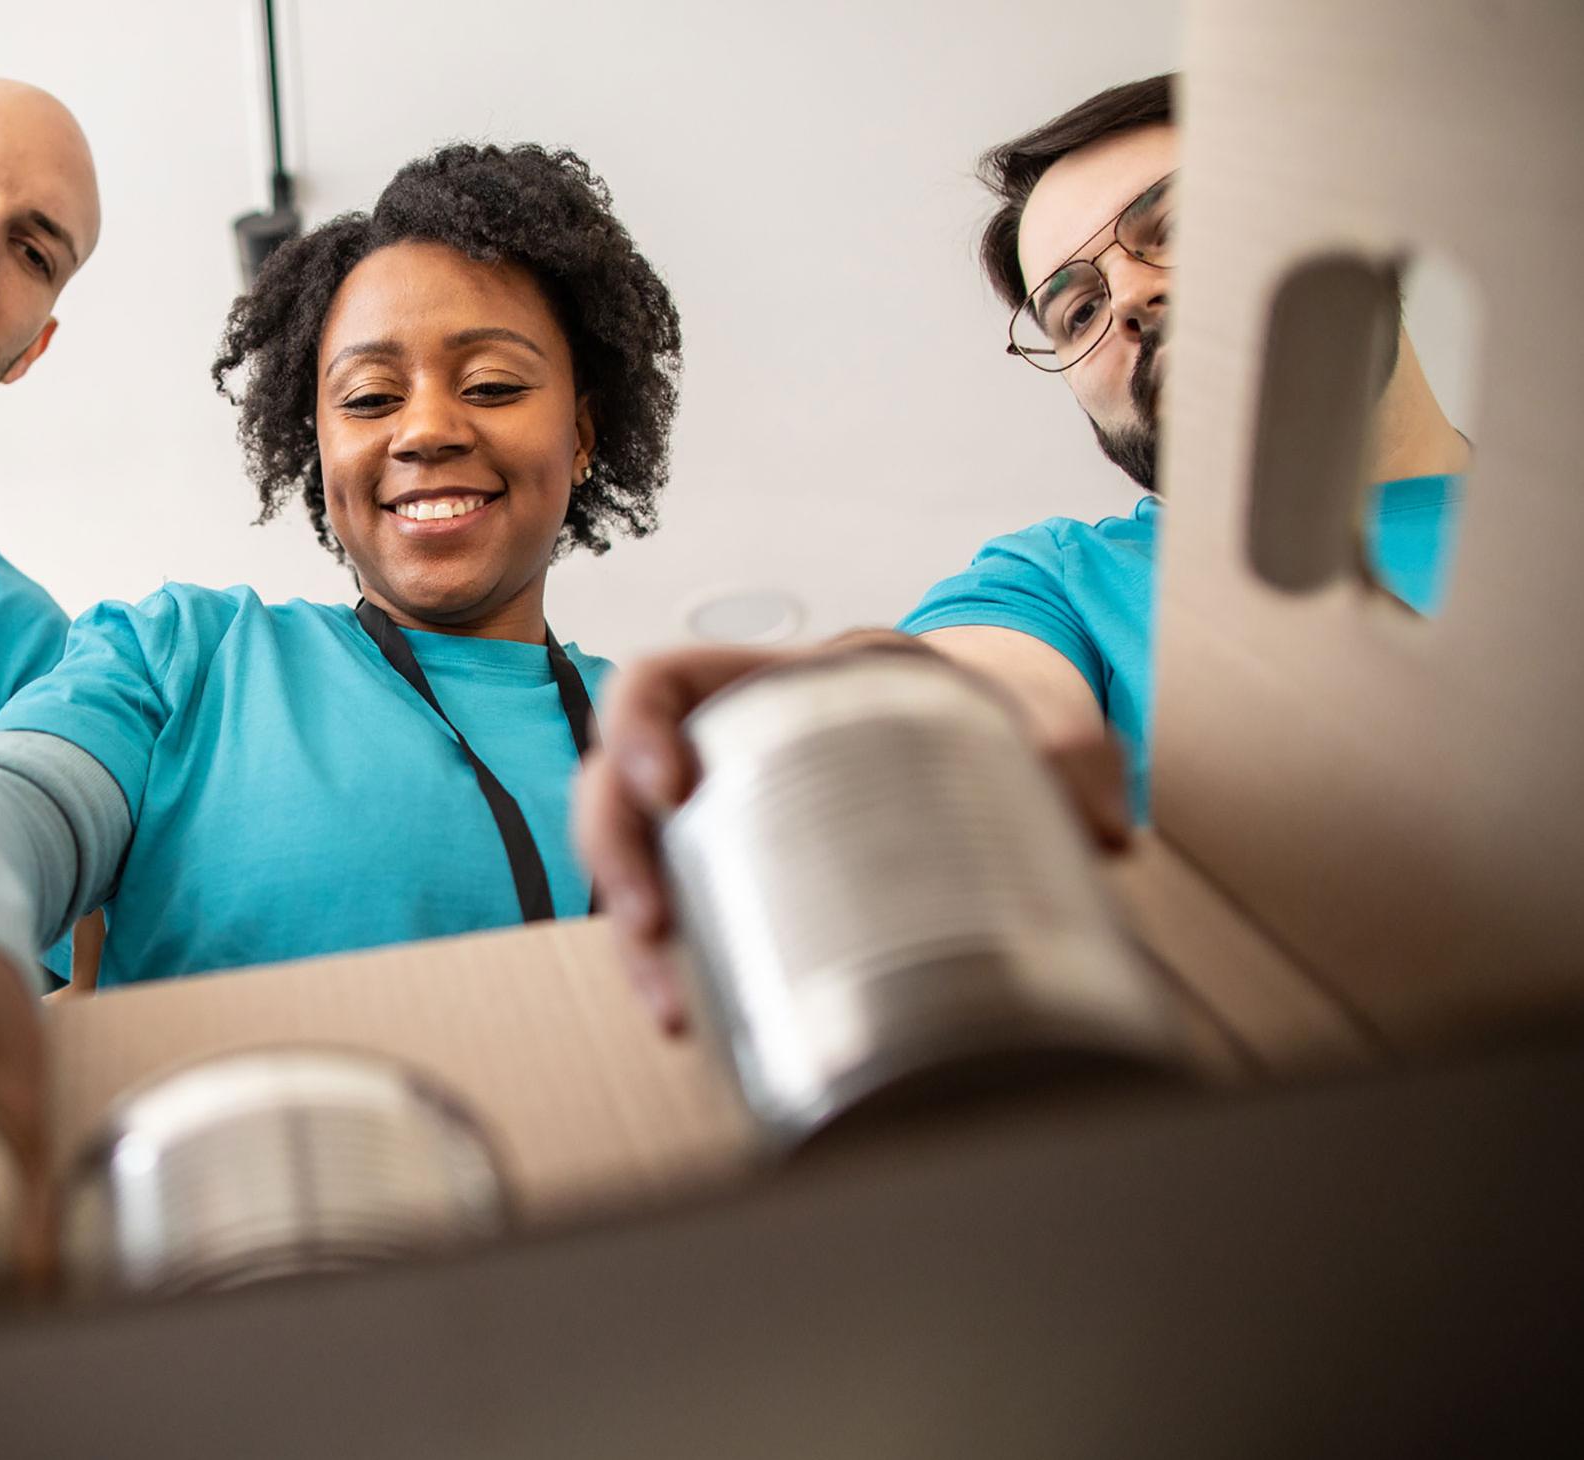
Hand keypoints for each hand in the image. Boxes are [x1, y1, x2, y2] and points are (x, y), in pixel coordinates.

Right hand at [575, 632, 1130, 1036]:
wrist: (982, 733)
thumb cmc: (975, 706)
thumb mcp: (1020, 711)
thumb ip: (1067, 757)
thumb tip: (1108, 834)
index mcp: (764, 682)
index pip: (655, 682)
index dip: (636, 729)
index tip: (669, 787)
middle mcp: (717, 745)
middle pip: (614, 785)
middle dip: (618, 856)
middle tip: (653, 922)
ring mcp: (713, 813)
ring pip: (632, 860)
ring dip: (633, 934)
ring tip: (670, 1007)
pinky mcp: (727, 875)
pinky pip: (673, 911)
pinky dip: (671, 966)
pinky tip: (692, 1018)